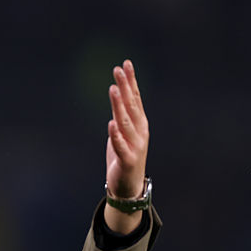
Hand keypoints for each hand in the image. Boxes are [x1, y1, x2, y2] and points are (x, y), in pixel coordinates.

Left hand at [105, 60, 148, 197]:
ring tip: (114, 90)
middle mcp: (140, 131)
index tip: (126, 63)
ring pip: (125, 122)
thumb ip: (123, 114)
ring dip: (119, 105)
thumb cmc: (125, 156)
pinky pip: (120, 145)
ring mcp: (135, 145)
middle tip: (118, 69)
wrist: (128, 186)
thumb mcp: (124, 132)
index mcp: (139, 123)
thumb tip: (119, 92)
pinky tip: (111, 124)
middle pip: (131, 105)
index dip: (131, 81)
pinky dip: (116, 135)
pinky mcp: (127, 159)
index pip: (136, 97)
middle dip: (125, 86)